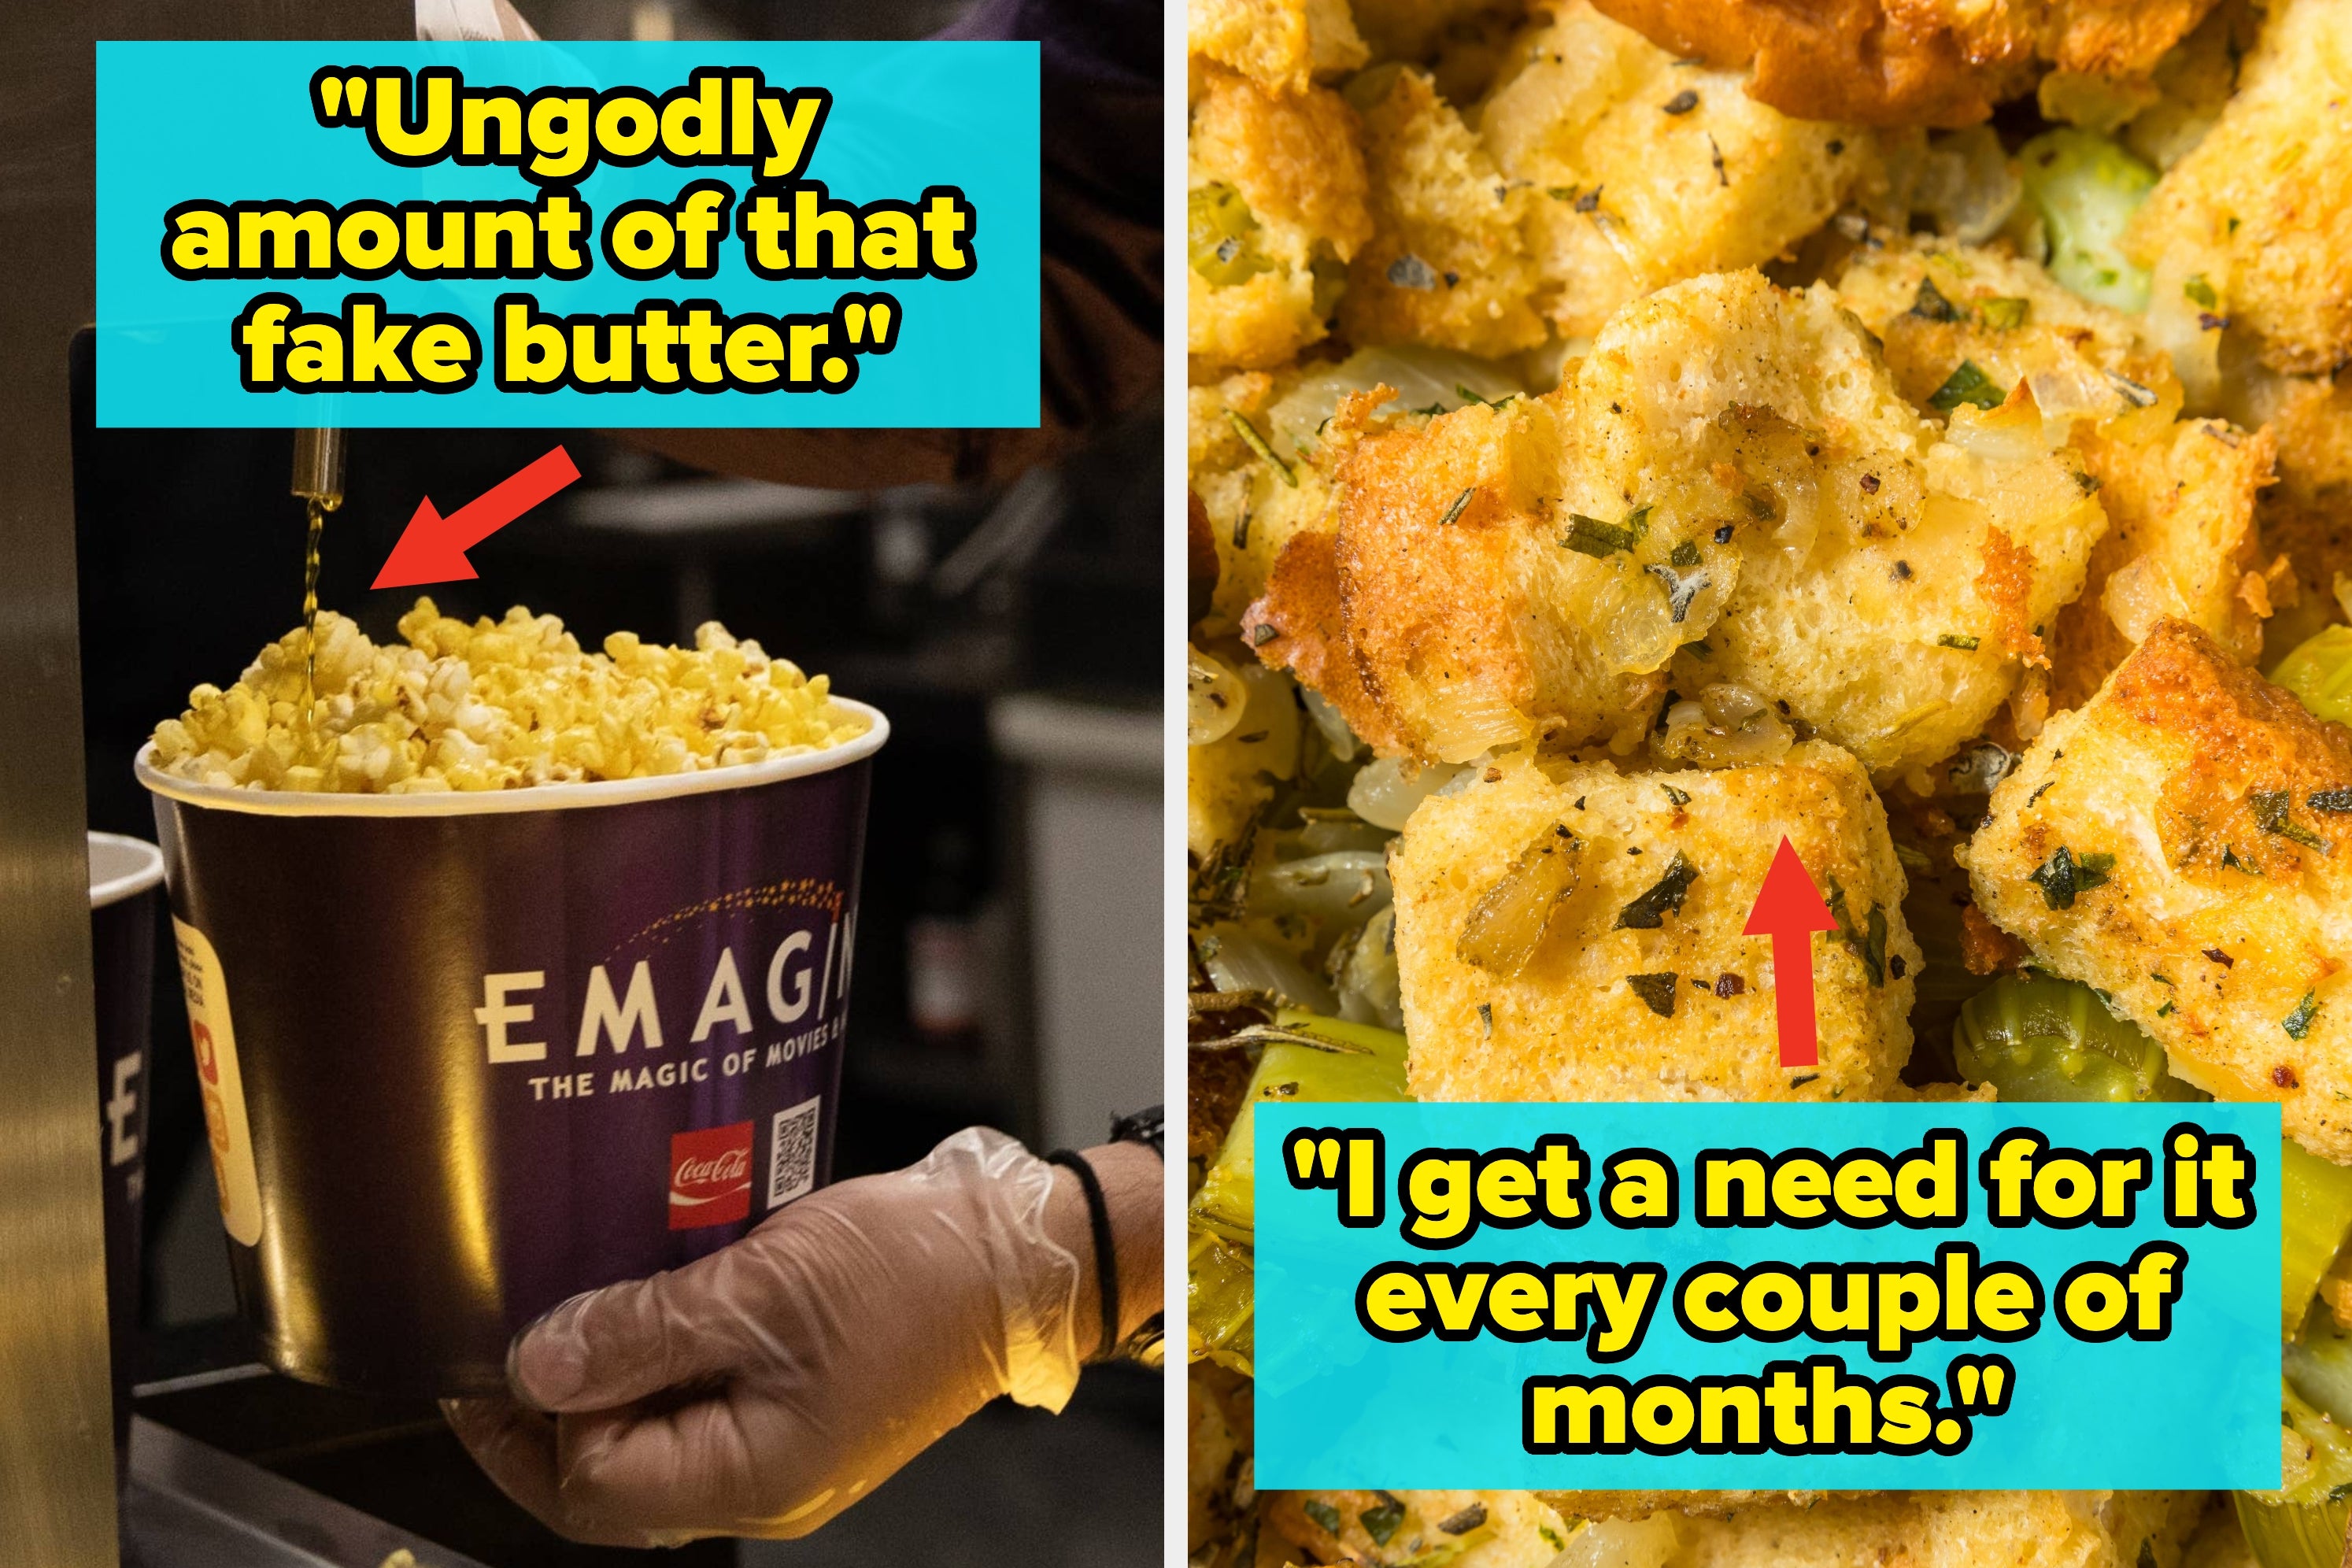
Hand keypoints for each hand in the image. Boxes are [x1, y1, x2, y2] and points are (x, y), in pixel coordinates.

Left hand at [445, 1127, 1158, 1545]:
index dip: (521, 1424)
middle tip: (516, 1320)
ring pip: (657, 1427)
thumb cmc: (918, 1271)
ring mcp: (785, 1441)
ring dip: (613, 1365)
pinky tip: (652, 1283)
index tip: (484, 1347)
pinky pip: (706, 1391)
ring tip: (579, 1290)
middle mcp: (762, 1478)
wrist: (1024, 1250)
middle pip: (614, 1469)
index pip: (588, 1485)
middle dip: (557, 1402)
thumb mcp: (763, 1288)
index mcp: (753, 1475)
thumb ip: (644, 1332)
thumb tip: (533, 1366)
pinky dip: (668, 1345)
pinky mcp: (801, 1395)